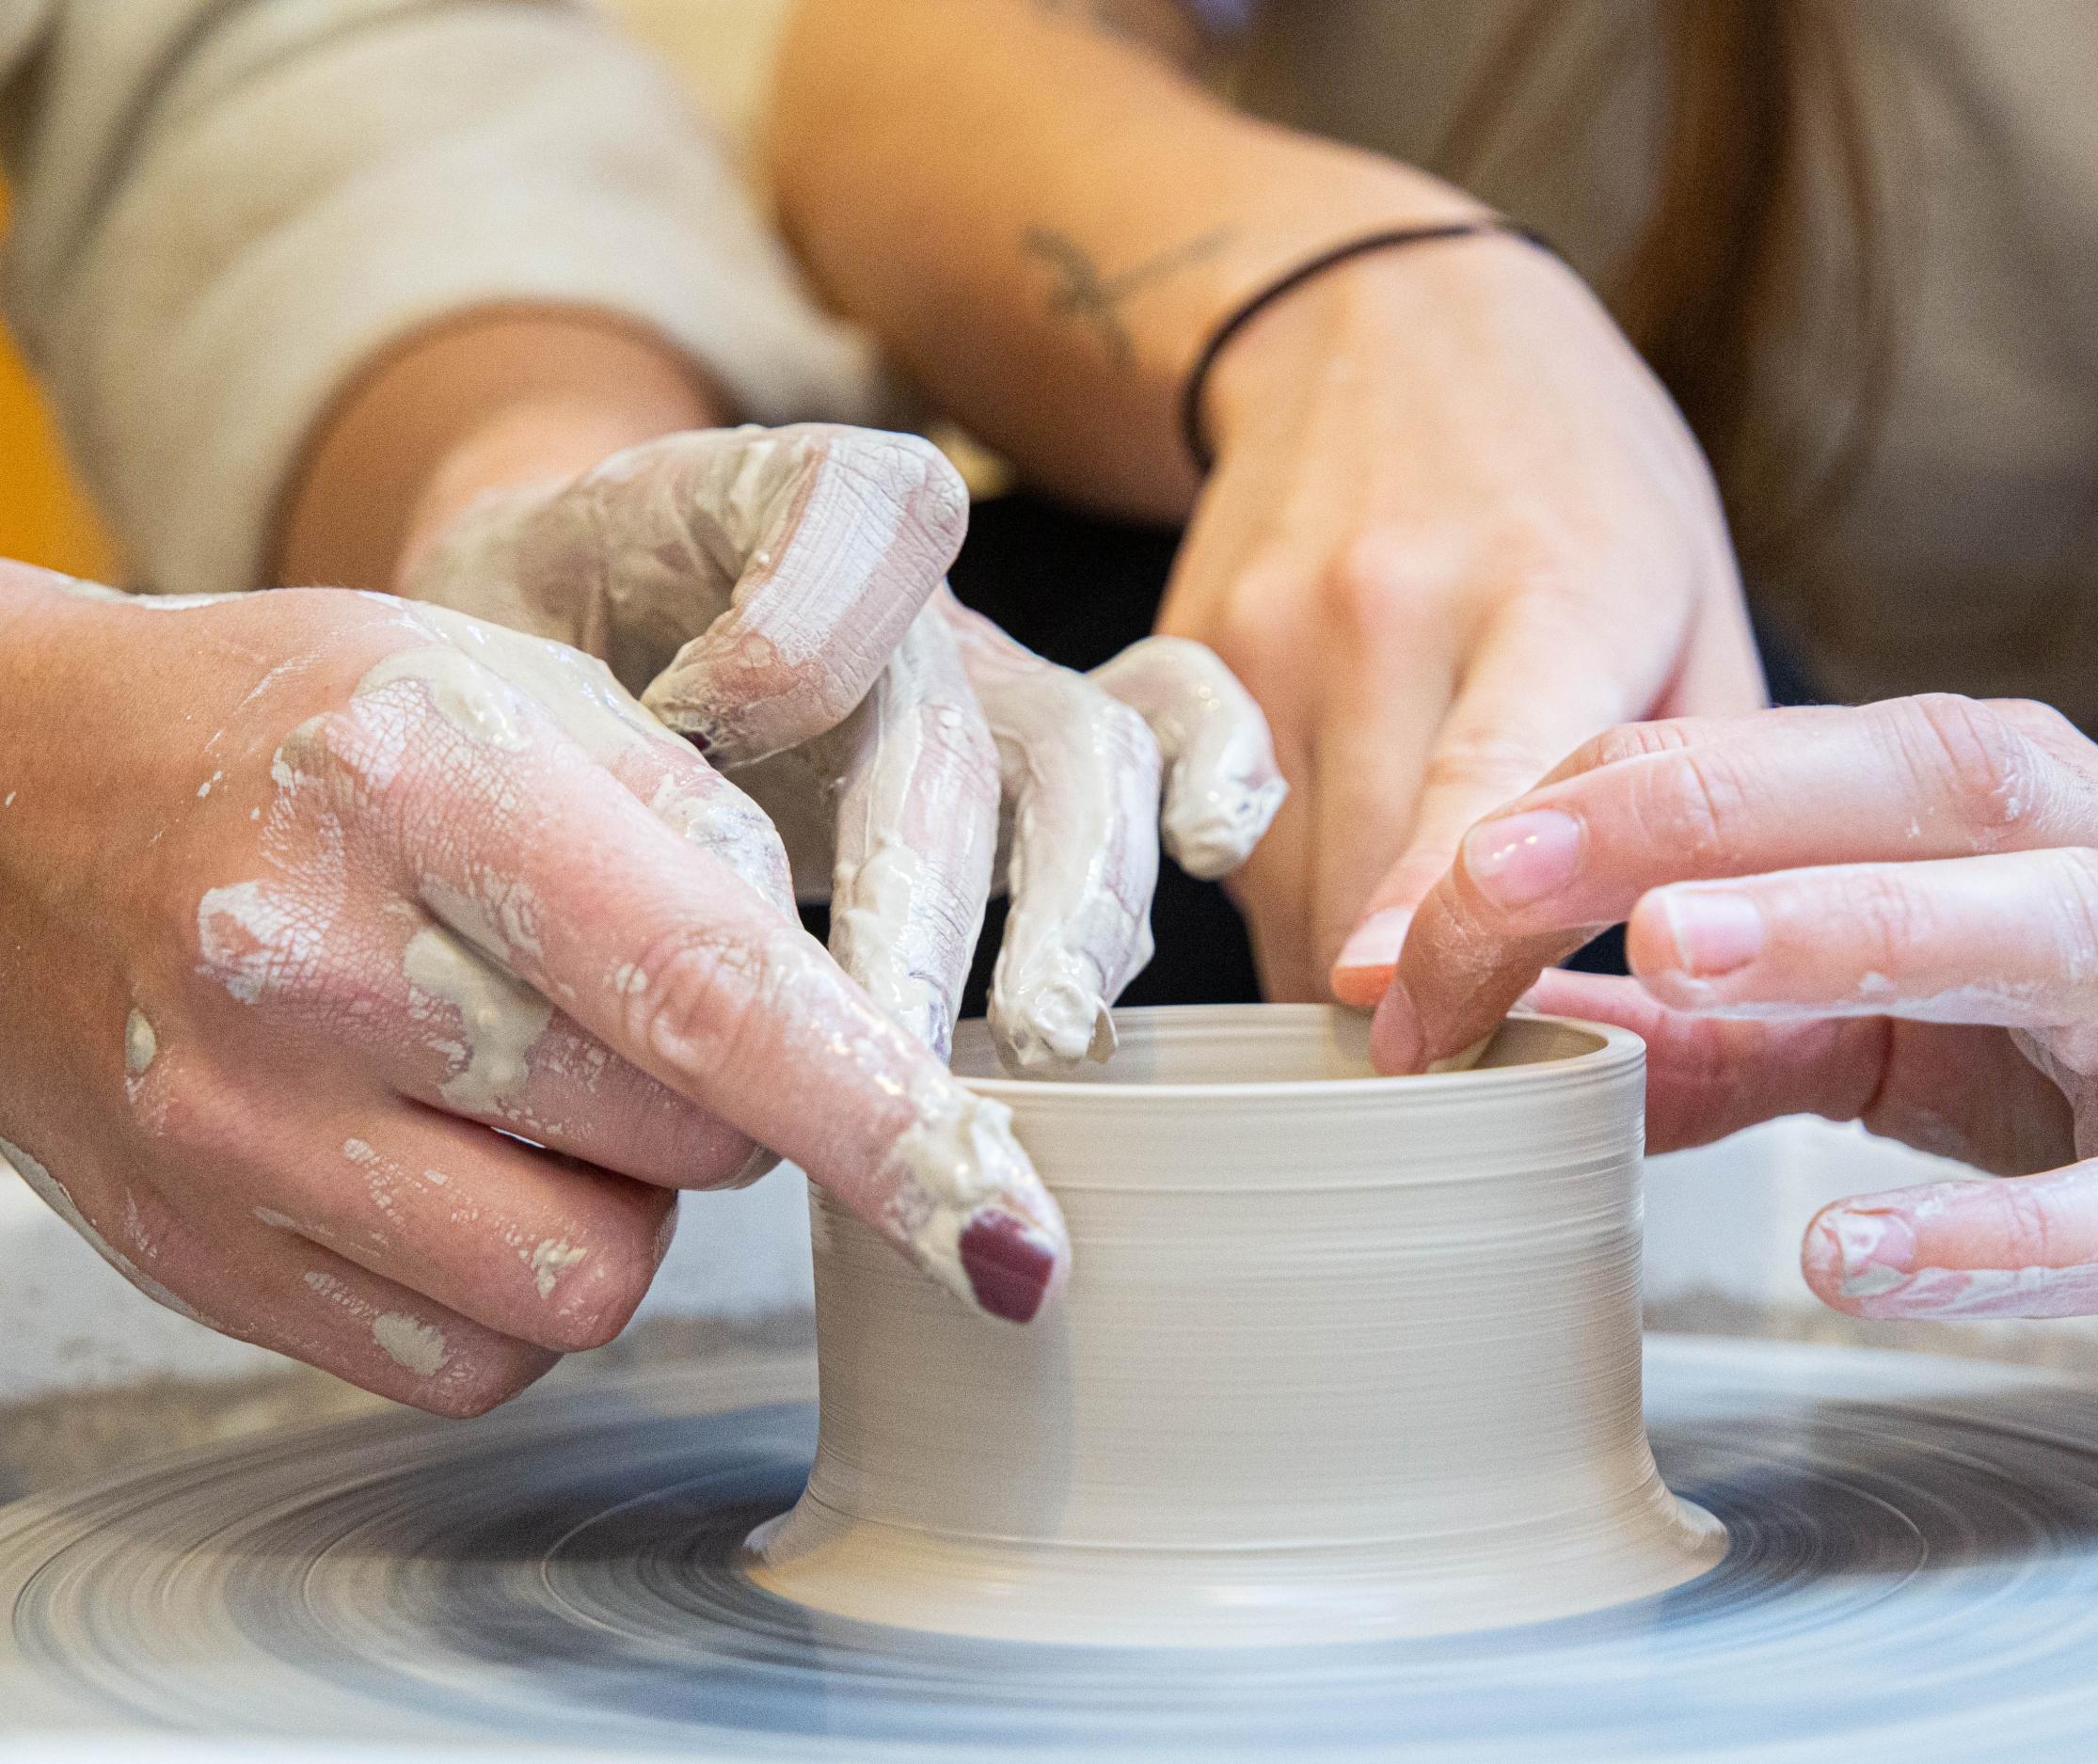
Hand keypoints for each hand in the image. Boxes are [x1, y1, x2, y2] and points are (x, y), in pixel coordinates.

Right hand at [0, 573, 1070, 1413]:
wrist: (17, 808)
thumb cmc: (308, 733)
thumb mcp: (518, 691)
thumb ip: (709, 835)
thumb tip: (854, 1033)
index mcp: (426, 781)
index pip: (707, 986)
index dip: (880, 1119)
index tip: (1000, 1221)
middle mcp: (313, 966)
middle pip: (683, 1144)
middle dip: (733, 1100)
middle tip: (635, 1007)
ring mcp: (239, 1132)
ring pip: (589, 1278)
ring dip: (622, 1198)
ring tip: (528, 1079)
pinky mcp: (209, 1258)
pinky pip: (475, 1354)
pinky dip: (513, 1275)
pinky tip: (444, 1154)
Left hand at [402, 423, 1283, 1065]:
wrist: (546, 649)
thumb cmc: (506, 664)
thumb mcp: (461, 648)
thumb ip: (534, 713)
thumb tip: (668, 864)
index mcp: (749, 507)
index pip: (845, 509)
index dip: (805, 621)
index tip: (699, 727)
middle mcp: (892, 595)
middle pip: (954, 719)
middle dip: (929, 893)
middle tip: (881, 1041)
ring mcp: (982, 672)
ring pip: (1086, 753)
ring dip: (1073, 900)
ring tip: (1034, 1032)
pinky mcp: (1035, 749)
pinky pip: (1170, 724)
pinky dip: (1215, 774)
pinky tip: (1211, 857)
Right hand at [1164, 233, 1764, 1002]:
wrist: (1382, 322)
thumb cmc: (1571, 475)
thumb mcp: (1696, 592)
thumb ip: (1706, 781)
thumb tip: (1702, 961)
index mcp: (1552, 595)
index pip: (1482, 786)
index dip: (1436, 915)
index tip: (1405, 1015)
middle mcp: (1388, 606)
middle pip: (1361, 872)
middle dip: (1403, 993)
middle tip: (1460, 1047)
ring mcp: (1269, 627)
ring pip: (1277, 880)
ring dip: (1335, 952)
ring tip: (1407, 947)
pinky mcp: (1191, 653)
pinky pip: (1223, 839)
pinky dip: (1278, 888)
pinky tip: (1336, 859)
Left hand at [1374, 693, 2097, 1366]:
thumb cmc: (2091, 1026)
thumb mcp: (1885, 993)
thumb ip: (1706, 1013)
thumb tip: (1494, 1027)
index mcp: (1970, 798)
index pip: (1744, 770)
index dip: (1558, 835)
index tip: (1404, 939)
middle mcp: (2084, 863)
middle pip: (1894, 792)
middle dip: (1684, 819)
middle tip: (1493, 876)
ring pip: (2039, 929)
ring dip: (1851, 928)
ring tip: (1675, 957)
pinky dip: (1999, 1238)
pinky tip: (1847, 1254)